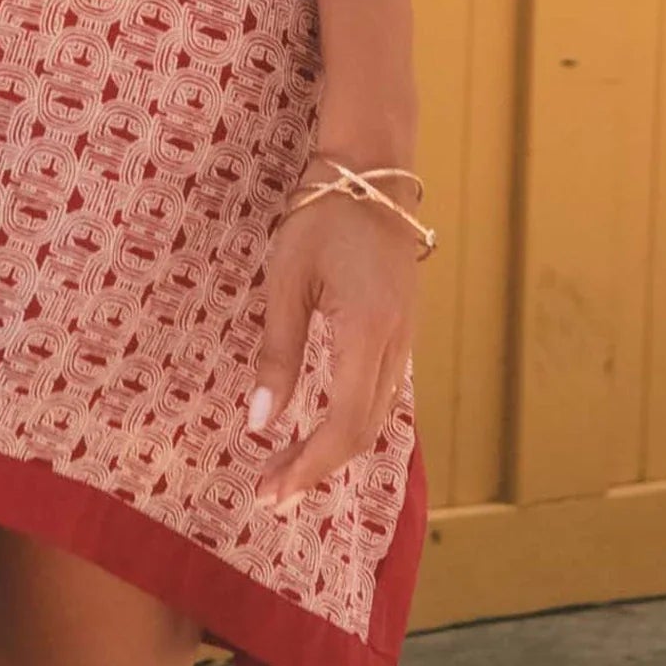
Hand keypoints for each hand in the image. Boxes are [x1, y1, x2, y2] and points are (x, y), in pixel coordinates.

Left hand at [244, 184, 419, 506]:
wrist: (372, 172)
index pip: (344, 426)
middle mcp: (397, 346)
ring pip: (376, 417)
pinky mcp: (401, 331)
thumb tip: (259, 422)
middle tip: (269, 493)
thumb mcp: (287, 281)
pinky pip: (380, 394)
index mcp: (369, 334)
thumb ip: (278, 355)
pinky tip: (320, 429)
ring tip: (287, 470)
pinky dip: (350, 424)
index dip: (309, 466)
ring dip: (333, 451)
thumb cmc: (323, 216)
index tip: (270, 492)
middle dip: (317, 469)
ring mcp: (405, 339)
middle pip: (363, 432)